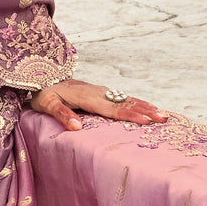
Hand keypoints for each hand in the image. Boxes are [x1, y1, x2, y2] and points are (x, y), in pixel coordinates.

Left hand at [28, 78, 167, 132]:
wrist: (42, 77)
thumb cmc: (44, 93)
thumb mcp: (47, 104)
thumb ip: (62, 115)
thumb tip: (77, 128)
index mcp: (87, 97)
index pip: (112, 109)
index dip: (130, 115)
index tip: (146, 120)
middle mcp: (98, 93)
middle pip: (125, 103)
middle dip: (146, 110)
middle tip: (164, 118)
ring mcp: (101, 92)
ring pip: (127, 99)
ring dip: (145, 106)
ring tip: (162, 114)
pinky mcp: (100, 93)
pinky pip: (122, 98)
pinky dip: (137, 103)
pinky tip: (146, 107)